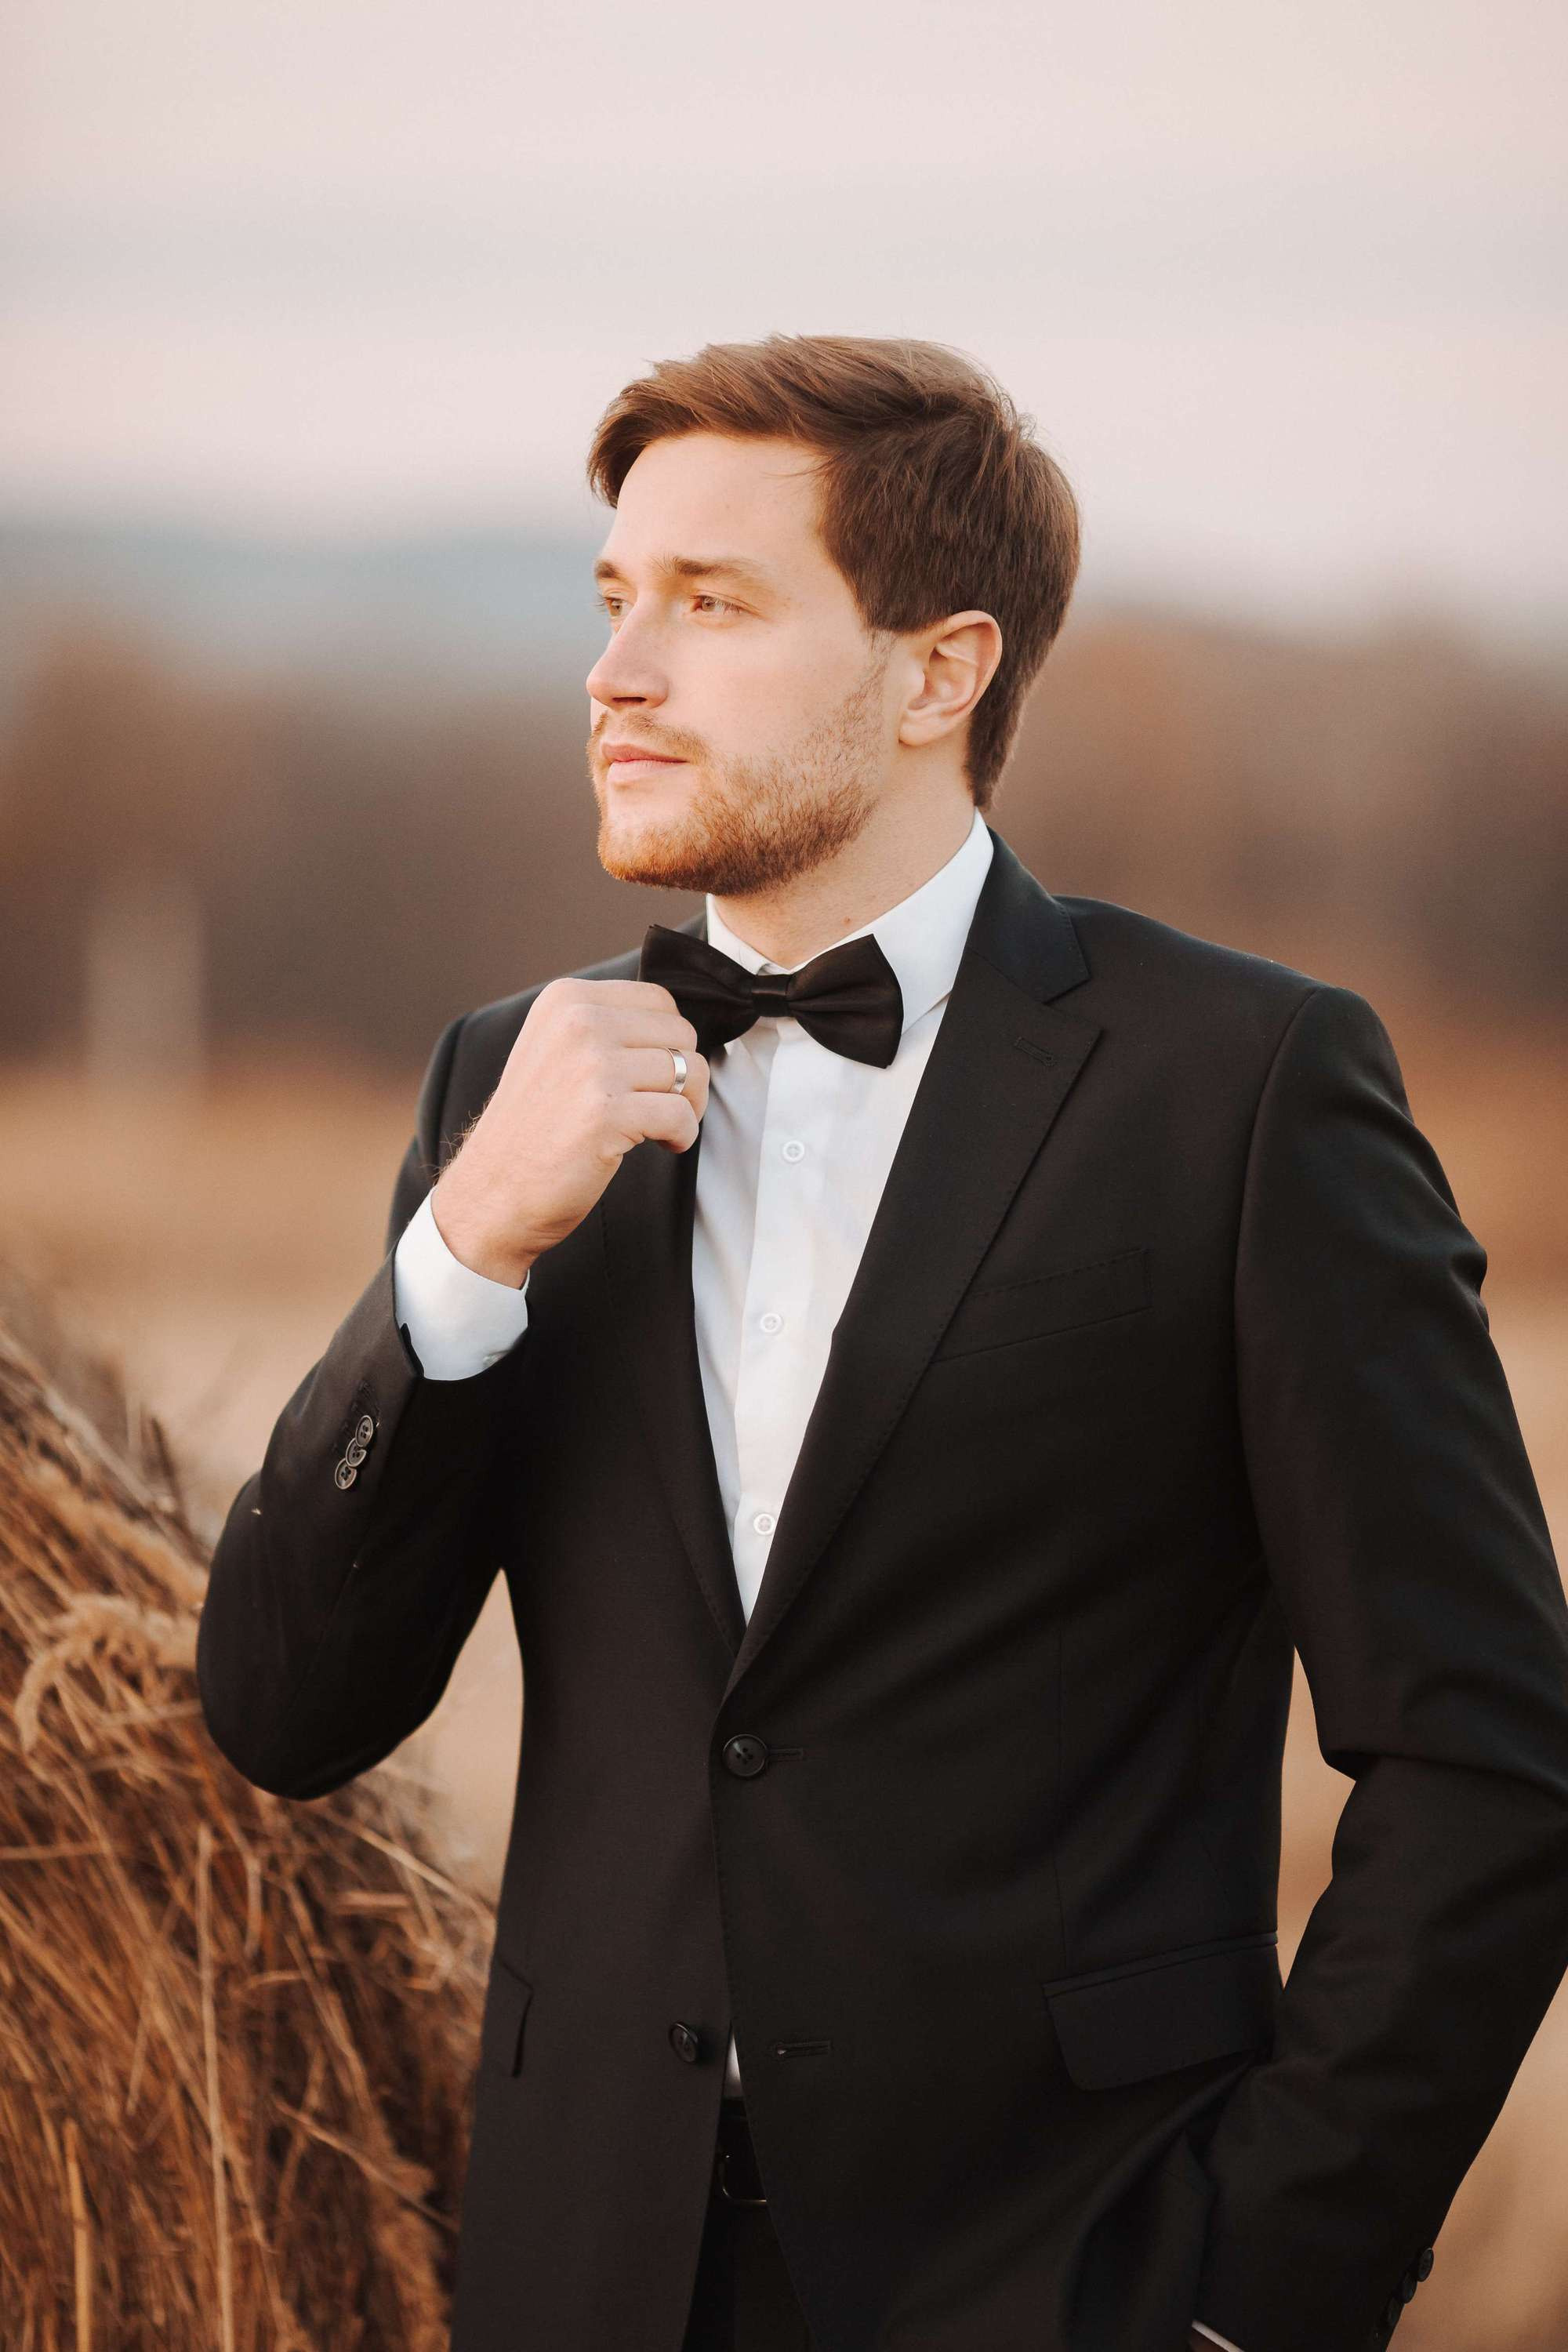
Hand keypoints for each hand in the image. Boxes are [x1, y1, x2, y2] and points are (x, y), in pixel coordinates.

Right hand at [430, 977, 709, 1284]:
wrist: (493, 1191)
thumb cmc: (533, 1129)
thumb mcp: (554, 1049)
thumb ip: (604, 1027)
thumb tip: (674, 1028)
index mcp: (565, 1000)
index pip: (658, 1000)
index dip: (668, 1042)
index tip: (654, 1075)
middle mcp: (578, 1022)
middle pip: (681, 1034)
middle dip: (685, 1074)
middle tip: (662, 1106)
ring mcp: (592, 1066)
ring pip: (690, 1070)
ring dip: (688, 1106)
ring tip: (661, 1127)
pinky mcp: (607, 1113)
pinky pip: (682, 1114)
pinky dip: (683, 1135)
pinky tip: (662, 1145)